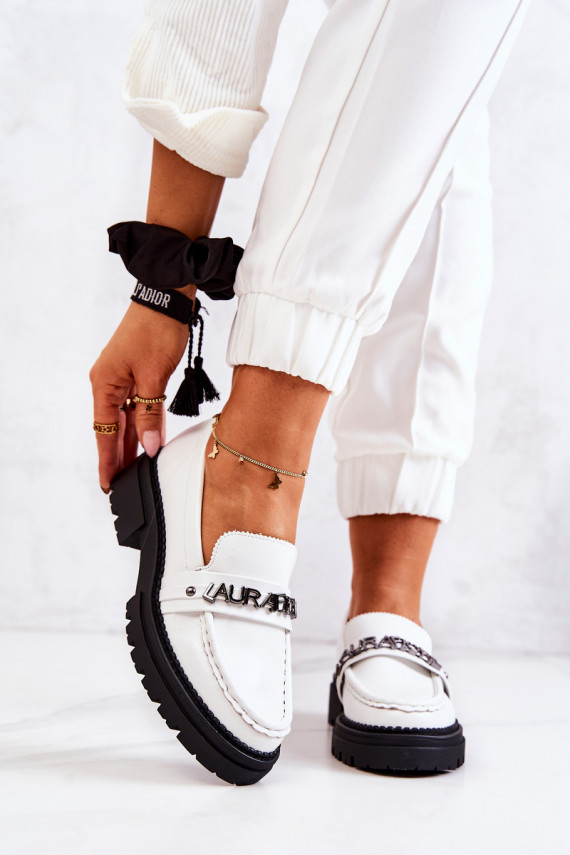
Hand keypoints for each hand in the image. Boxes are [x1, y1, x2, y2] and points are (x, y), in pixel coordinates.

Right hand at [90, 295, 192, 490]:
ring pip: (125, 419)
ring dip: (131, 442)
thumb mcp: (154, 377)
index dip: (108, 460)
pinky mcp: (136, 373)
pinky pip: (136, 406)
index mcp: (104, 385)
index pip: (104, 432)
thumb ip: (150, 414)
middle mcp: (108, 383)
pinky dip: (141, 424)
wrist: (166, 298)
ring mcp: (121, 378)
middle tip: (123, 485)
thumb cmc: (157, 331)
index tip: (108, 485)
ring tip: (134, 469)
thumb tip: (149, 446)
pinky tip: (147, 440)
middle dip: (118, 456)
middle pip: (112, 428)